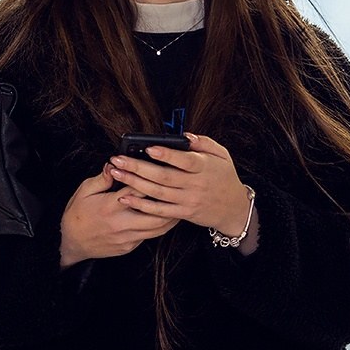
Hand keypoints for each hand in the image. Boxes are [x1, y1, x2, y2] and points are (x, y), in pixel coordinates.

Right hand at [59, 163, 178, 268]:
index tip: (162, 170)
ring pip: (157, 228)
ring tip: (180, 205)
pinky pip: (149, 237)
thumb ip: (102, 178)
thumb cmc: (77, 215)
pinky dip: (160, 227)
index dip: (151, 179)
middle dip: (170, 202)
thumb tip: (114, 164)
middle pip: (156, 213)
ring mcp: (127, 237)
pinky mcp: (129, 246)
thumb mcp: (84, 191)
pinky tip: (166, 219)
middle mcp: (122, 223)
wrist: (70, 243)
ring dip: (171, 217)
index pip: (138, 190)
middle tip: (180, 191)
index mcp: (111, 205)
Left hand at [107, 133, 257, 249]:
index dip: (166, 155)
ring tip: (116, 173)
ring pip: (157, 193)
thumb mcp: (222, 154)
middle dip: (138, 168)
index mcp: (204, 167)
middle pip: (163, 177)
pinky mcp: (182, 213)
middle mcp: (194, 185)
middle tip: (118, 160)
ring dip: (134, 183)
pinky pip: (159, 211)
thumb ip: (204, 143)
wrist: (233, 208)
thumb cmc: (225, 176)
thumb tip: (185, 136)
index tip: (149, 148)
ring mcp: (187, 201)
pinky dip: (141, 205)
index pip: (184, 161)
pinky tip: (125, 197)